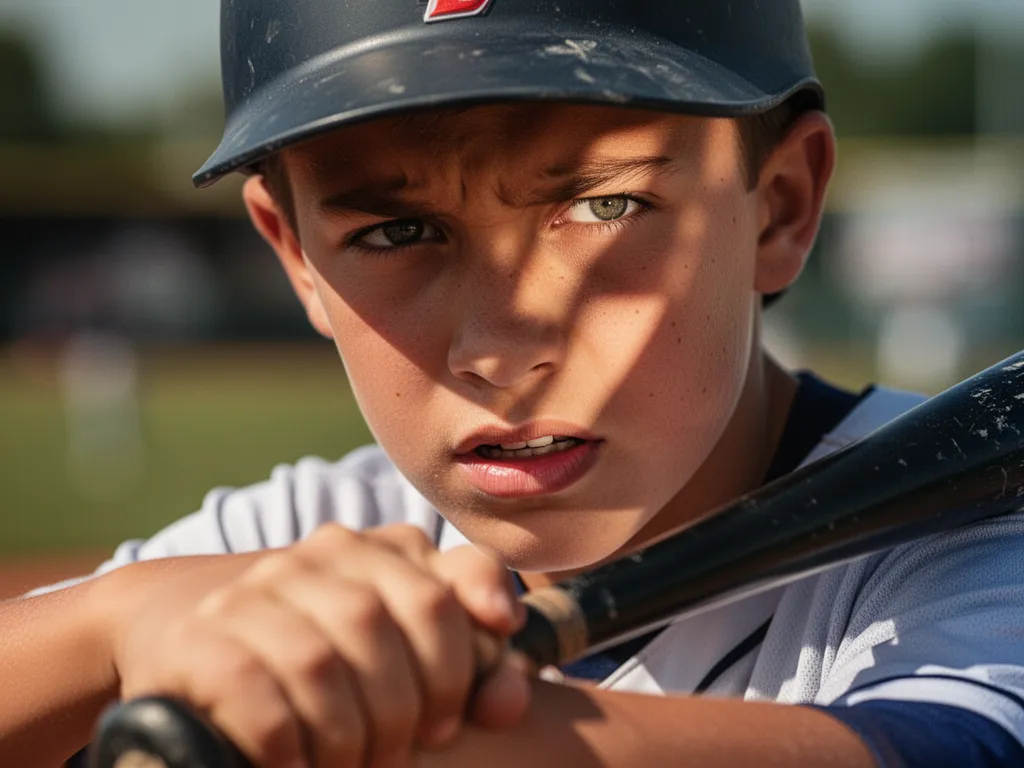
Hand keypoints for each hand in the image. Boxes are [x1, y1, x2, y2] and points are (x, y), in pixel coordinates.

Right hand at [108, 524, 529, 767]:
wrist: (197, 639)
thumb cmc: (329, 659)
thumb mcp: (405, 656)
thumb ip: (471, 668)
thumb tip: (510, 699)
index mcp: (383, 550)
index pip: (451, 584)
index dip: (468, 656)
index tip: (457, 716)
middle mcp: (321, 554)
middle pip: (388, 623)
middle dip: (407, 705)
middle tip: (401, 750)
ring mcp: (257, 591)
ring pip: (323, 661)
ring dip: (348, 733)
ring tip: (352, 761)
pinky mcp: (201, 638)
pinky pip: (259, 695)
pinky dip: (290, 746)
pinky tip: (299, 763)